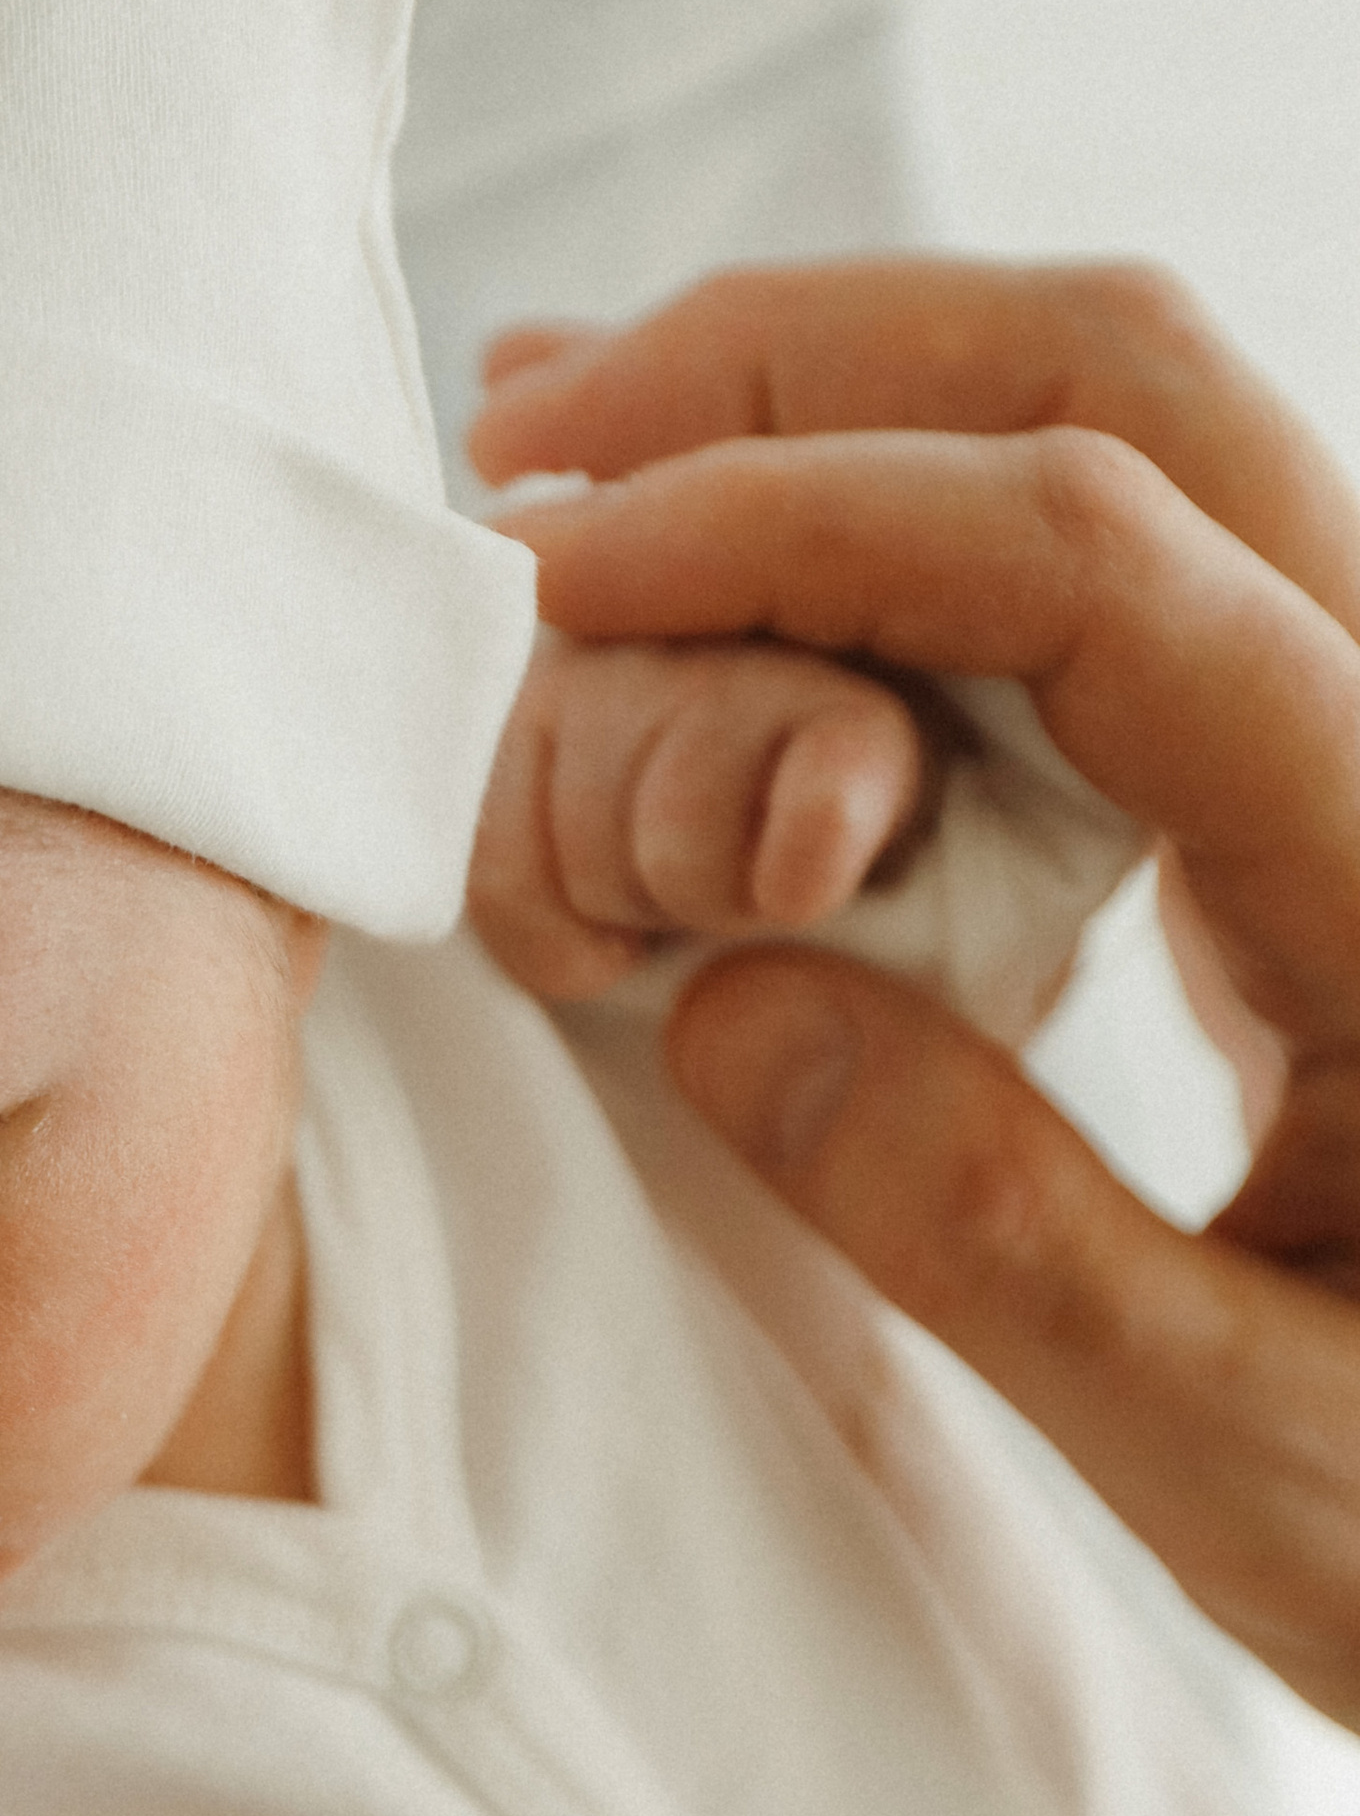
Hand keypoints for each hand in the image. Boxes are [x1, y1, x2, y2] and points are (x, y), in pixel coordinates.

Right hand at [476, 257, 1359, 1728]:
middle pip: (1125, 380)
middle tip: (533, 435)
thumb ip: (992, 1237)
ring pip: (1131, 417)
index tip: (564, 578)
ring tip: (591, 459)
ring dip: (849, 401)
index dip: (801, 519)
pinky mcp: (1319, 771)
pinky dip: (903, 513)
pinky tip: (738, 580)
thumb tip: (725, 1004)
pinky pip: (1118, 550)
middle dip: (802, 361)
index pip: (1094, 559)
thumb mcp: (1246, 1454)